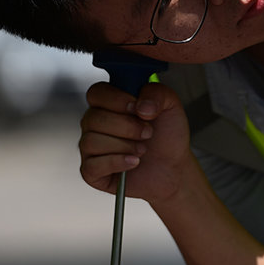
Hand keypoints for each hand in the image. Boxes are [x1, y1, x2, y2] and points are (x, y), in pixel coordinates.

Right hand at [79, 81, 191, 203]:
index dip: (116, 100)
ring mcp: (90, 148)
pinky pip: (92, 165)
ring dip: (124, 146)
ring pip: (91, 141)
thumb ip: (157, 93)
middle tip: (147, 133)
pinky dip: (117, 163)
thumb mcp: (170, 106)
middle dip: (126, 126)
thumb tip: (139, 105)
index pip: (96, 93)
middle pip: (93, 118)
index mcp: (110, 104)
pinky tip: (133, 162)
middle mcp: (96, 124)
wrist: (173, 168)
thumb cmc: (167, 137)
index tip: (137, 108)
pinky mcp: (91, 172)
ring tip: (142, 149)